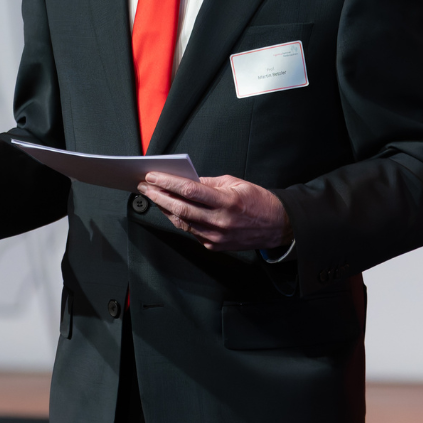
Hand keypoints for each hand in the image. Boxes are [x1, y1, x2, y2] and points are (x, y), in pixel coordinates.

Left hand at [137, 172, 290, 251]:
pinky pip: (191, 231)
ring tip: (153, 196)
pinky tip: (170, 210)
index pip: (189, 190)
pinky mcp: (214, 246)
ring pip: (182, 222)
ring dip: (164, 208)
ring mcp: (216, 237)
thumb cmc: (258, 202)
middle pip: (180, 208)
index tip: (152, 176)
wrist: (277, 226)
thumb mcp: (236, 183)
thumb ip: (209, 183)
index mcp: (227, 202)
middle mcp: (220, 221)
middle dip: (158, 196)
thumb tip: (186, 180)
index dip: (167, 183)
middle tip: (144, 187)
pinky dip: (178, 219)